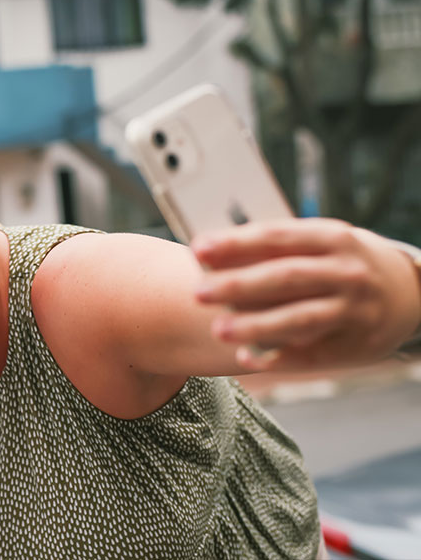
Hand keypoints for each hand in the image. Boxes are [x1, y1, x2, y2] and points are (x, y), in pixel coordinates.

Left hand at [192, 218, 420, 371]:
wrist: (411, 291)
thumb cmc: (342, 262)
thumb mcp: (320, 243)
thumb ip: (272, 248)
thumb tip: (209, 253)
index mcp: (333, 238)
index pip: (277, 237)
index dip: (235, 244)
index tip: (197, 249)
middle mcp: (347, 273)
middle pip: (285, 277)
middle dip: (238, 285)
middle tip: (198, 292)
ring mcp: (355, 310)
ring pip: (300, 319)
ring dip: (256, 326)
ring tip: (219, 330)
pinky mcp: (357, 344)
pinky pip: (312, 355)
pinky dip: (278, 358)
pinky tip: (246, 357)